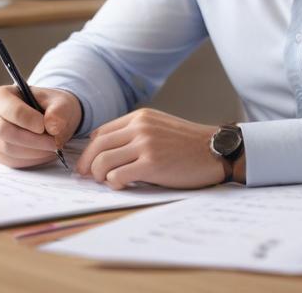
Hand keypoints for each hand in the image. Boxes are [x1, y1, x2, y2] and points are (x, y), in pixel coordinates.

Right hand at [0, 85, 81, 168]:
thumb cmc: (52, 106)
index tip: (44, 126)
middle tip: (53, 142)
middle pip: (3, 131)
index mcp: (1, 95)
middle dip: (32, 139)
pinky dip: (32, 159)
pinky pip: (12, 160)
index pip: (9, 109)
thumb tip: (52, 126)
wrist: (52, 118)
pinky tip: (45, 152)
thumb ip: (59, 111)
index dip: (27, 119)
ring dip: (34, 151)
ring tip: (53, 146)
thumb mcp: (61, 102)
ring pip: (8, 149)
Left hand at [76, 108, 223, 189]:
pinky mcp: (151, 164)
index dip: (90, 150)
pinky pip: (117, 175)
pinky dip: (114, 183)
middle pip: (97, 146)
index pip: (101, 132)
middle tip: (87, 176)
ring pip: (102, 161)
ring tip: (108, 181)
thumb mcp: (159, 127)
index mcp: (140, 117)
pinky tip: (122, 184)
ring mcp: (146, 145)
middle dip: (87, 164)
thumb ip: (135, 133)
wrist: (215, 150)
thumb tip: (105, 152)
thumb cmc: (187, 144)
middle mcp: (140, 127)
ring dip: (99, 175)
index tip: (89, 163)